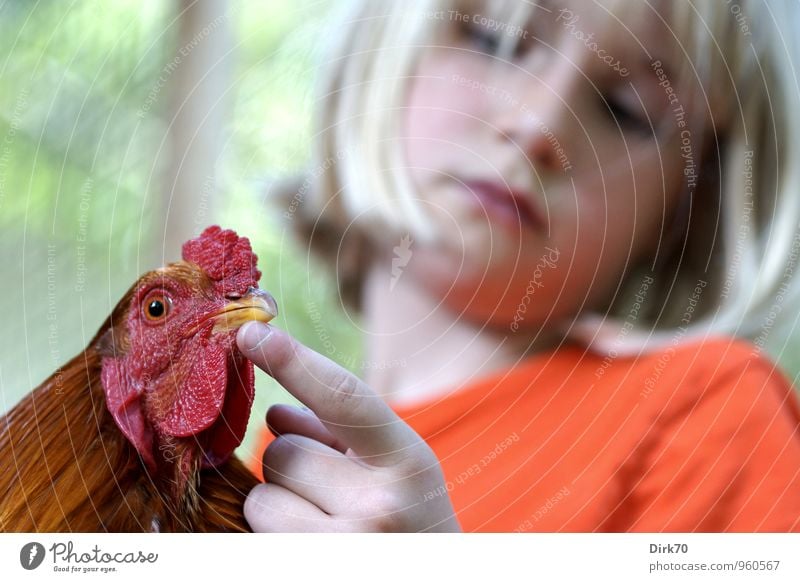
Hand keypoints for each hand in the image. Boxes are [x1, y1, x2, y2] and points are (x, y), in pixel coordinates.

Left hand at [236, 322, 460, 531]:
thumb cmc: (413, 525)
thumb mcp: (398, 470)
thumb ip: (343, 434)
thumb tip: (276, 413)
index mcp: (409, 461)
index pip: (344, 396)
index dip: (294, 360)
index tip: (251, 332)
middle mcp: (381, 506)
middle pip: (282, 452)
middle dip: (293, 465)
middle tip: (328, 490)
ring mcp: (345, 551)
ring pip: (261, 500)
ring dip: (278, 506)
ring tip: (323, 525)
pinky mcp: (307, 573)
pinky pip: (256, 538)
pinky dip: (271, 538)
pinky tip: (309, 544)